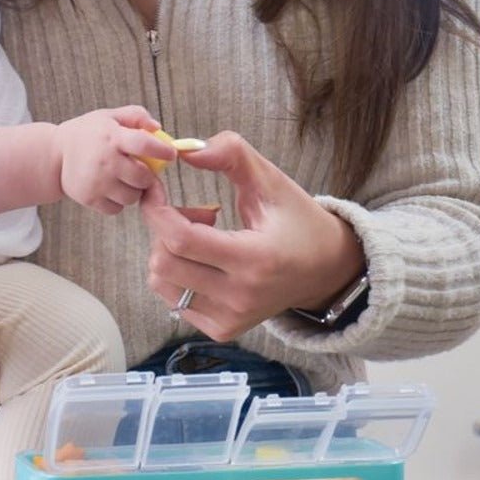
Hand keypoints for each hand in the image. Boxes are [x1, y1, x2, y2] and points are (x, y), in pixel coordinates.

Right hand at [54, 105, 171, 213]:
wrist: (55, 154)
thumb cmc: (89, 133)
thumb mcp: (110, 116)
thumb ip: (136, 116)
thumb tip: (157, 128)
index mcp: (111, 136)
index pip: (145, 144)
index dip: (163, 150)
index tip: (171, 154)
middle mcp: (105, 160)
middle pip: (143, 178)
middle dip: (147, 175)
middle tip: (141, 170)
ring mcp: (96, 182)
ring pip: (132, 197)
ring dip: (133, 190)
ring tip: (123, 179)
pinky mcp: (89, 198)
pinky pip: (117, 208)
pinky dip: (117, 202)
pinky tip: (110, 189)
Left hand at [139, 131, 364, 340]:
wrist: (326, 270)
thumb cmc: (297, 221)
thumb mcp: (271, 180)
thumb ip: (231, 154)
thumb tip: (185, 150)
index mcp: (255, 259)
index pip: (181, 239)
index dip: (156, 209)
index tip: (154, 187)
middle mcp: (240, 297)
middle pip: (164, 261)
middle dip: (163, 227)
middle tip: (192, 210)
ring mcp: (230, 318)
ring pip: (162, 282)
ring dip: (167, 250)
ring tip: (200, 234)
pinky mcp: (223, 329)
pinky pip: (173, 299)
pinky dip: (175, 273)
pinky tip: (203, 259)